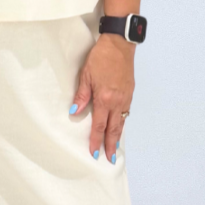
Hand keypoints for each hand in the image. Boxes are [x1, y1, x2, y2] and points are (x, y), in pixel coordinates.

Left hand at [70, 34, 133, 161]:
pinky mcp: (130, 93)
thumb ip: (81, 96)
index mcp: (105, 98)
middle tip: (109, 159)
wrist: (119, 45)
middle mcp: (117, 101)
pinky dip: (122, 123)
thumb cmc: (101, 57)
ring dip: (117, 136)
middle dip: (111, 145)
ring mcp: (125, 98)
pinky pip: (126, 113)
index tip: (94, 152)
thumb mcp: (86, 75)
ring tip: (114, 148)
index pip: (99, 125)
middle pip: (114, 129)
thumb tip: (75, 112)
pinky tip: (119, 127)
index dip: (96, 140)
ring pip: (122, 122)